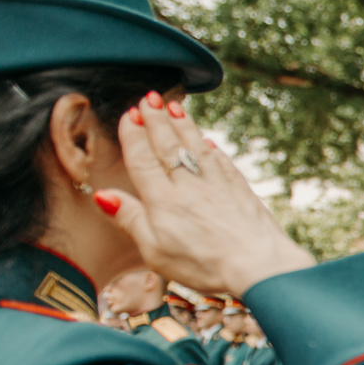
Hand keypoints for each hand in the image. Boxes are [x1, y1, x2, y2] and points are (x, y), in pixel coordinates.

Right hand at [95, 93, 313, 295]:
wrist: (259, 265)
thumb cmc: (204, 265)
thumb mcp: (155, 251)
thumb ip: (130, 219)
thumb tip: (103, 194)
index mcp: (163, 200)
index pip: (143, 160)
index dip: (134, 136)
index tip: (130, 115)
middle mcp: (190, 186)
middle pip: (169, 147)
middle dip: (157, 120)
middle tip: (148, 99)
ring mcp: (218, 185)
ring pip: (196, 148)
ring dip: (183, 126)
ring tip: (174, 107)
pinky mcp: (241, 191)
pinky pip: (222, 162)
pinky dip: (212, 149)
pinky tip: (208, 142)